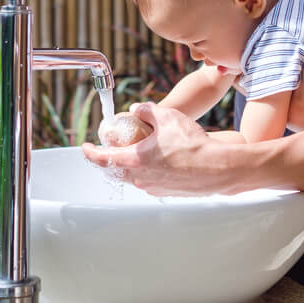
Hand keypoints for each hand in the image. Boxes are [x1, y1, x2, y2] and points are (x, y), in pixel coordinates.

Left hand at [82, 103, 236, 195]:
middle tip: (116, 146)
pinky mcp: (167, 193)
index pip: (102, 159)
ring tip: (144, 150)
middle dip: (114, 157)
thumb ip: (146, 111)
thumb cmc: (193, 145)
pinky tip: (164, 159)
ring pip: (135, 176)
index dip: (91, 153)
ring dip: (134, 163)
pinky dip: (150, 170)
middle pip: (117, 169)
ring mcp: (153, 188)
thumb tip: (137, 109)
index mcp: (134, 160)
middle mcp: (141, 178)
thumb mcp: (166, 117)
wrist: (218, 168)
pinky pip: (151, 180)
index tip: (85, 147)